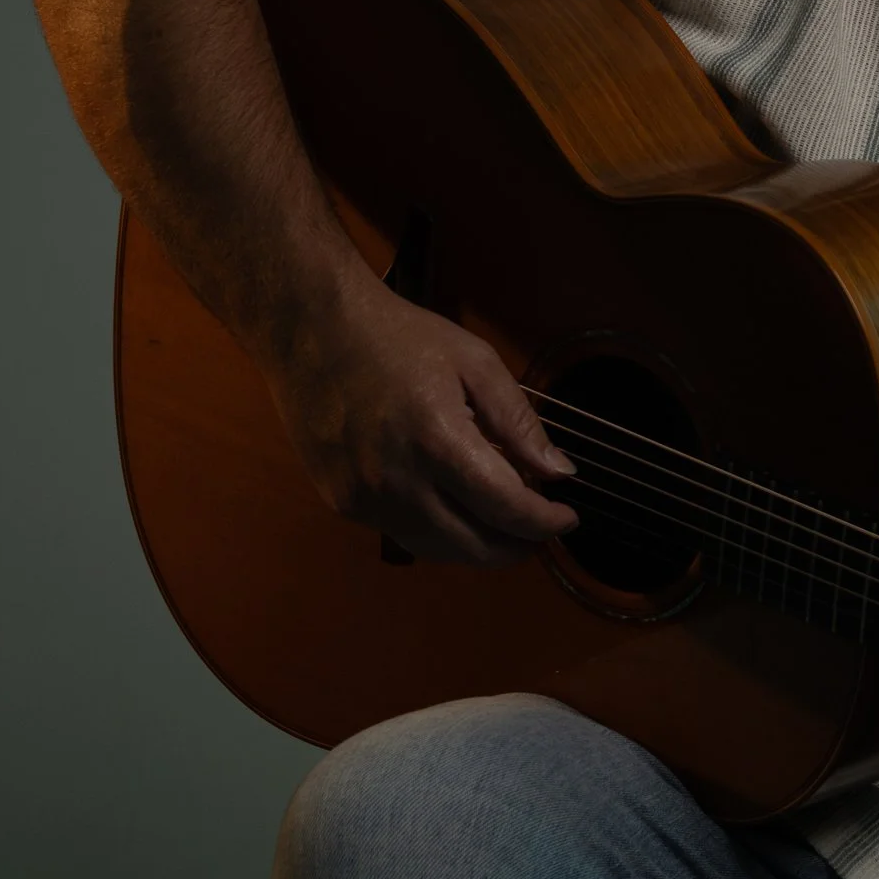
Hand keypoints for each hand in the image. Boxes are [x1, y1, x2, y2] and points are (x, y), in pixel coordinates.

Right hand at [274, 279, 577, 564]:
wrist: (311, 329)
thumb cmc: (398, 337)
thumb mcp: (474, 362)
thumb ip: (519, 422)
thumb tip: (559, 472)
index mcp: (439, 440)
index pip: (506, 507)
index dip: (544, 522)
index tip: (568, 518)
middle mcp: (399, 480)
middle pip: (474, 545)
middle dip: (517, 547)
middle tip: (539, 531)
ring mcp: (364, 497)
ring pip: (437, 549)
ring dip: (477, 547)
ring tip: (503, 525)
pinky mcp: (341, 501)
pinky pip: (401, 533)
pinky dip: (437, 532)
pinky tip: (453, 508)